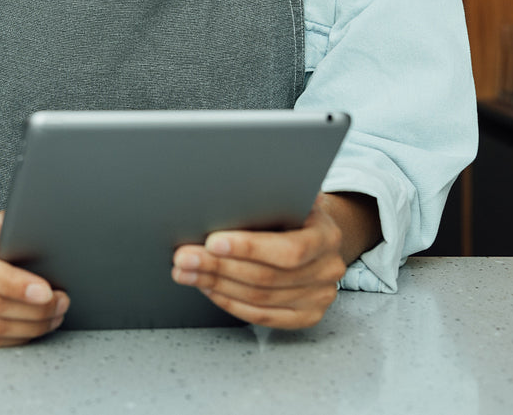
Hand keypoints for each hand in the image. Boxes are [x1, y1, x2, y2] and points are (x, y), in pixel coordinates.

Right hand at [0, 211, 69, 346]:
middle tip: (62, 303)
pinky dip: (16, 338)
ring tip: (54, 316)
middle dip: (37, 309)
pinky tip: (33, 327)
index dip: (15, 284)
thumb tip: (58, 243)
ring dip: (32, 326)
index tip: (47, 292)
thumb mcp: (3, 222)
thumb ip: (24, 229)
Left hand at [170, 194, 372, 328]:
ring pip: (260, 299)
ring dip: (216, 286)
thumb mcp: (286, 195)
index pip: (289, 249)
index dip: (249, 248)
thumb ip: (264, 199)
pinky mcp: (307, 315)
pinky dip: (230, 303)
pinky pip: (263, 316)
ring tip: (187, 272)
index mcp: (326, 235)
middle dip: (219, 267)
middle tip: (184, 257)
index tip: (212, 241)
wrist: (316, 233)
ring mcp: (319, 296)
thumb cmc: (293, 209)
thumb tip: (219, 199)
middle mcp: (328, 269)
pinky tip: (209, 289)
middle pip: (267, 277)